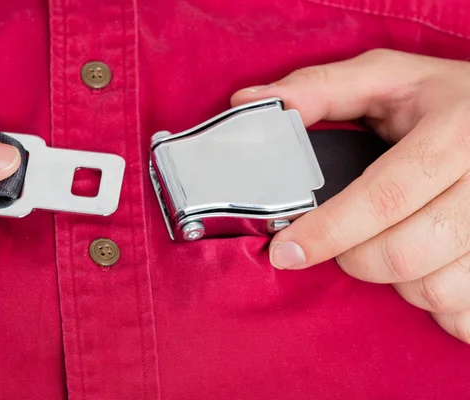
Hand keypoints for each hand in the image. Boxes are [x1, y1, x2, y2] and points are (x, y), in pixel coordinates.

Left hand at [231, 49, 469, 343]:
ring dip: (398, 282)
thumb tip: (246, 102)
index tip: (286, 251)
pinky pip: (466, 314)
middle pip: (404, 255)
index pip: (384, 198)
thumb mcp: (388, 77)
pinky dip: (438, 304)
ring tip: (393, 246)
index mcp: (454, 134)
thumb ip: (319, 89)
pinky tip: (430, 268)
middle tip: (345, 242)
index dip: (328, 232)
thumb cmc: (446, 101)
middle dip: (355, 259)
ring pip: (435, 290)